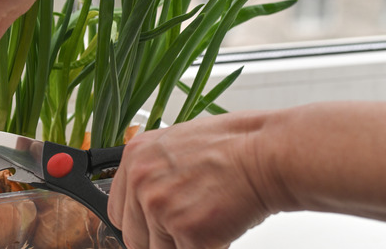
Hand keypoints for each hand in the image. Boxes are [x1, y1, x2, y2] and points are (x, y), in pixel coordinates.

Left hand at [108, 112, 278, 247]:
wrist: (268, 153)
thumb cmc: (236, 147)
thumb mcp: (178, 146)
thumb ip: (156, 174)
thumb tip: (148, 203)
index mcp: (135, 157)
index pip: (117, 211)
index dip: (138, 225)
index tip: (152, 230)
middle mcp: (141, 182)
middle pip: (134, 237)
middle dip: (160, 242)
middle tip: (186, 233)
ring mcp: (161, 208)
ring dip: (183, 246)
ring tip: (209, 224)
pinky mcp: (188, 232)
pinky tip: (220, 231)